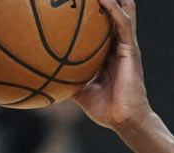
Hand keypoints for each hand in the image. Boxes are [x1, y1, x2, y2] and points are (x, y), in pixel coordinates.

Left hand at [73, 0, 152, 132]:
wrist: (124, 121)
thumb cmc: (106, 110)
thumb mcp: (79, 91)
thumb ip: (65, 79)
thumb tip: (42, 76)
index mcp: (107, 51)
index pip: (100, 21)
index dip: (91, 7)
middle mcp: (117, 44)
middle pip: (113, 9)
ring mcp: (126, 45)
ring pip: (121, 9)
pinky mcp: (131, 50)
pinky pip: (124, 23)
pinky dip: (114, 8)